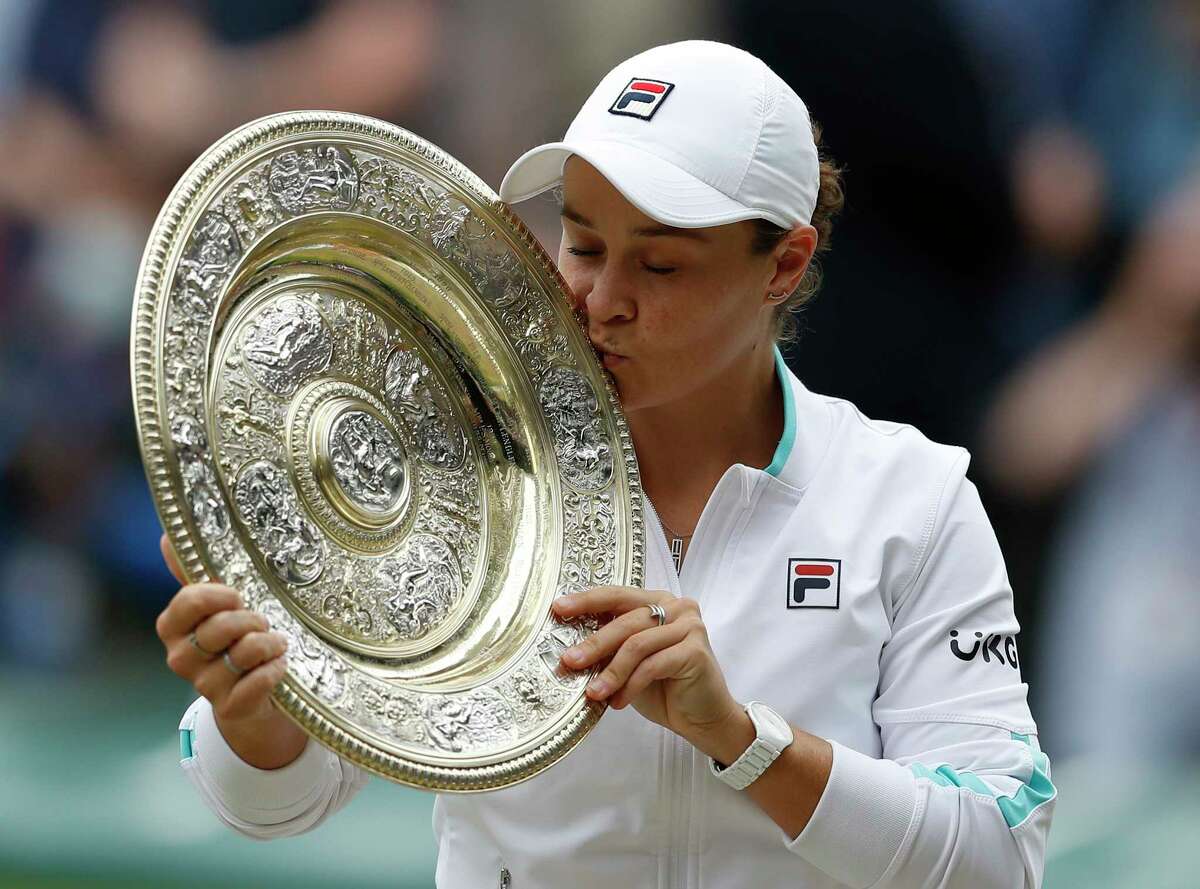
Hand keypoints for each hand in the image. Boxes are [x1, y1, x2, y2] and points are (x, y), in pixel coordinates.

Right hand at [155, 533, 306, 768]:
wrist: (255, 696)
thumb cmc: (236, 638)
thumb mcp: (220, 604)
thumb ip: (196, 571)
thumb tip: (168, 534)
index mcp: (173, 627)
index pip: (189, 601)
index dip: (220, 595)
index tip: (238, 596)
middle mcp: (181, 658)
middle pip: (219, 627)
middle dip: (251, 620)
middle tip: (262, 621)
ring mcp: (203, 686)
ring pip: (242, 653)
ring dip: (268, 643)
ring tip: (276, 642)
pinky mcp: (229, 709)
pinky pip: (257, 683)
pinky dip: (274, 670)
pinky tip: (279, 665)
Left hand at [552, 587, 745, 755]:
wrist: (703, 718)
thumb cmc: (665, 689)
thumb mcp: (630, 664)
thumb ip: (611, 648)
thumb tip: (570, 647)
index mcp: (658, 601)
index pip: (617, 594)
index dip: (587, 601)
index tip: (559, 608)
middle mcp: (677, 607)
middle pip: (625, 620)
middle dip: (594, 643)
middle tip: (569, 661)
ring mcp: (690, 626)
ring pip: (637, 644)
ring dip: (611, 671)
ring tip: (594, 693)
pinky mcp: (695, 651)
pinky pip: (652, 665)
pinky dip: (631, 685)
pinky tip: (619, 702)